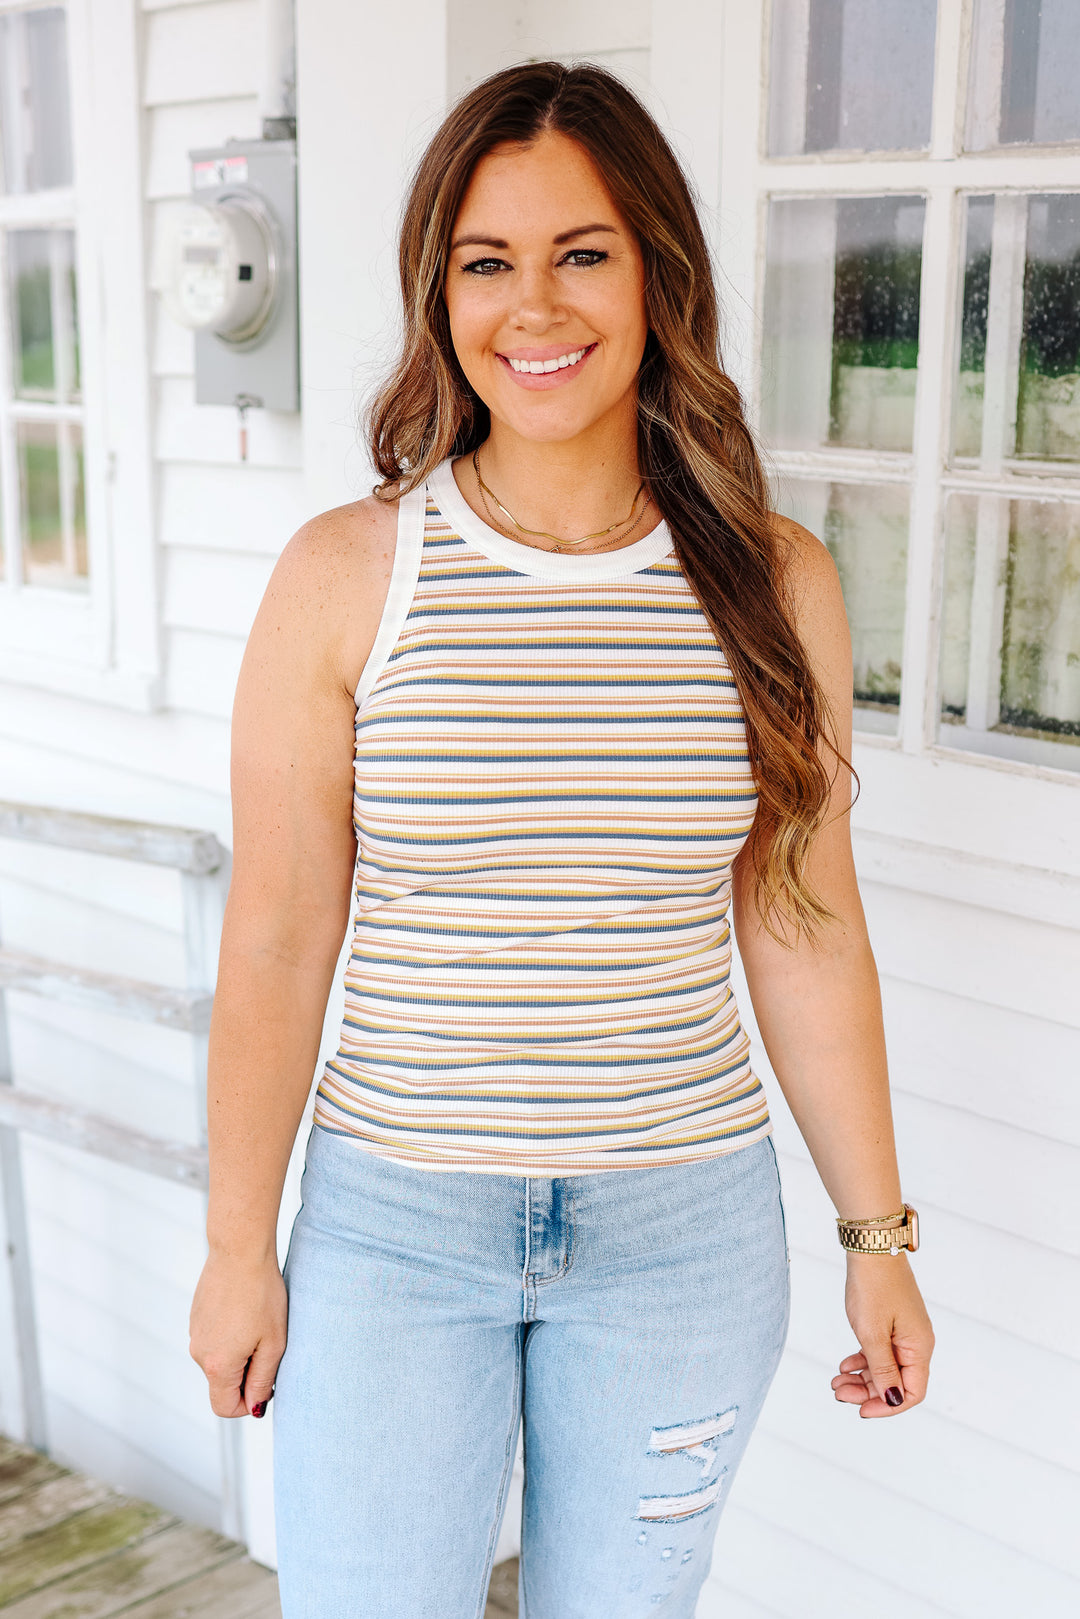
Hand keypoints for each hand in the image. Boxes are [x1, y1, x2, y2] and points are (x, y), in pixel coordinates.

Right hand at [189, 1250, 287, 1418]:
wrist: (240, 1250)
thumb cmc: (261, 1294)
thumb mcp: (273, 1342)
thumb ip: (262, 1380)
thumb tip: (254, 1407)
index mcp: (217, 1365)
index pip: (224, 1408)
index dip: (248, 1404)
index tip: (267, 1384)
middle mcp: (198, 1352)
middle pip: (222, 1383)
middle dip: (246, 1374)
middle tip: (268, 1344)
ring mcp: (194, 1332)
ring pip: (219, 1359)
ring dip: (239, 1352)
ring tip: (258, 1322)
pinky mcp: (196, 1316)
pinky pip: (214, 1338)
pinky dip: (230, 1333)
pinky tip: (246, 1310)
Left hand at [831, 1251, 934, 1417]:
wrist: (871, 1248)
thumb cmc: (873, 1288)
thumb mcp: (872, 1333)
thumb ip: (882, 1368)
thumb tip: (892, 1399)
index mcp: (919, 1348)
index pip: (911, 1393)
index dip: (887, 1406)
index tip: (861, 1410)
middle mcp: (916, 1343)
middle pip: (896, 1382)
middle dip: (867, 1392)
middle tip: (838, 1392)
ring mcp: (904, 1333)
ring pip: (885, 1367)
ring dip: (862, 1378)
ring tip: (836, 1381)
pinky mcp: (892, 1323)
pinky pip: (880, 1351)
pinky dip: (863, 1360)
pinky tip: (845, 1364)